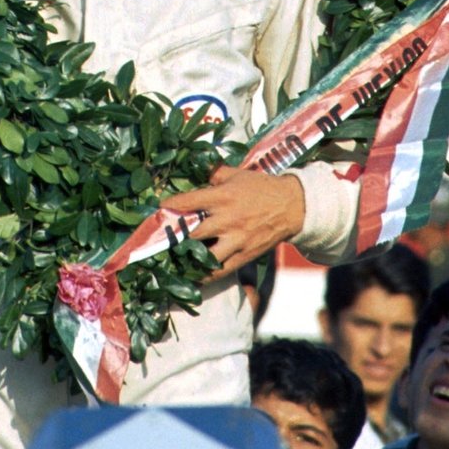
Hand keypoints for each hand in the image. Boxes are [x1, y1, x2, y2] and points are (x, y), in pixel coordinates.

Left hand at [160, 167, 305, 278]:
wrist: (291, 206)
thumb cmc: (261, 187)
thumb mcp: (236, 173)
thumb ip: (214, 174)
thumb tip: (194, 171)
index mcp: (223, 197)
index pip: (189, 202)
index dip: (170, 206)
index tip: (158, 209)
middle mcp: (227, 219)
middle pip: (192, 231)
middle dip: (173, 236)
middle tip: (157, 239)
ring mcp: (235, 240)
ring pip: (204, 255)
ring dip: (187, 259)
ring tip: (171, 261)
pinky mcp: (244, 255)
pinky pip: (221, 270)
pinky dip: (205, 275)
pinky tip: (191, 277)